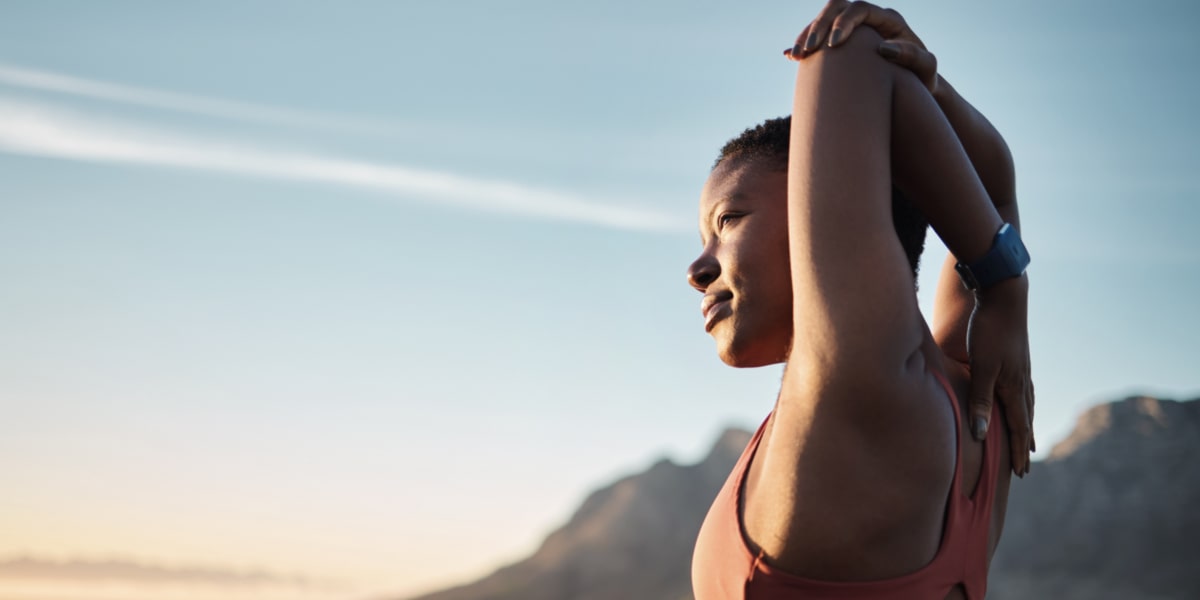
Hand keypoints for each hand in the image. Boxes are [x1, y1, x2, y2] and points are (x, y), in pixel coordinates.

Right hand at [784, 0, 938, 94]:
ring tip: (796, 58)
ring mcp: (853, 30)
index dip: (842, 23)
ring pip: (823, 21)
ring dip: (807, 36)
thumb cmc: (922, 80)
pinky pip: (819, 38)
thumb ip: (912, 56)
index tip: (832, 46)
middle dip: (818, 26)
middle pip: (836, 7)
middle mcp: (869, 20)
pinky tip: (790, 56)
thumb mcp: (926, 69)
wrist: (914, 89)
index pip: (859, 9)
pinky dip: (804, 45)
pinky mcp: (842, 44)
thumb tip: (882, 48)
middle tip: (808, 51)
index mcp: (888, 19)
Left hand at [966, 275, 1034, 476]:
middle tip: (1025, 466)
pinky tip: (1020, 400)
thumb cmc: (989, 331)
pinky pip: (1022, 389)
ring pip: (1025, 405)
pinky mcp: (1016, 358)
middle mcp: (1021, 381)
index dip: (1017, 451)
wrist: (1004, 296)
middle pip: (1024, 420)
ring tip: (1026, 439)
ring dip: (1024, 425)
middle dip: (1022, 444)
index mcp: (1014, 387)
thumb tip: (980, 434)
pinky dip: (1023, 403)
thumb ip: (979, 400)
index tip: (1021, 472)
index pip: (1017, 427)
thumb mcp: (981, 368)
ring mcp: (1021, 369)